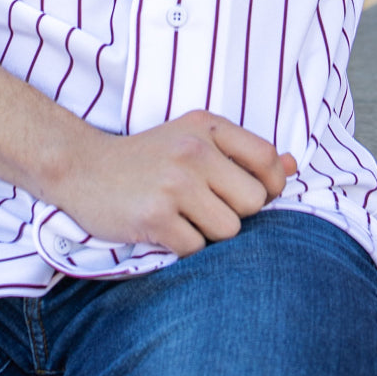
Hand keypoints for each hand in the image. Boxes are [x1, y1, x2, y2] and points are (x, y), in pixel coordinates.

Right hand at [51, 110, 296, 256]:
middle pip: (253, 202)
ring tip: (182, 217)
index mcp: (207, 126)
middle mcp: (194, 149)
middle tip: (203, 207)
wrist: (82, 167)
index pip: (267, 159)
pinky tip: (162, 229)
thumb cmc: (146, 157)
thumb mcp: (193, 139)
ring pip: (229, 231)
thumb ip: (243, 153)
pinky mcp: (155, 215)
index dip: (271, 185)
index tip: (251, 195)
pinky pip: (196, 249)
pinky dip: (183, 247)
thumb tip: (294, 165)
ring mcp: (174, 182)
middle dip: (235, 213)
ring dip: (209, 234)